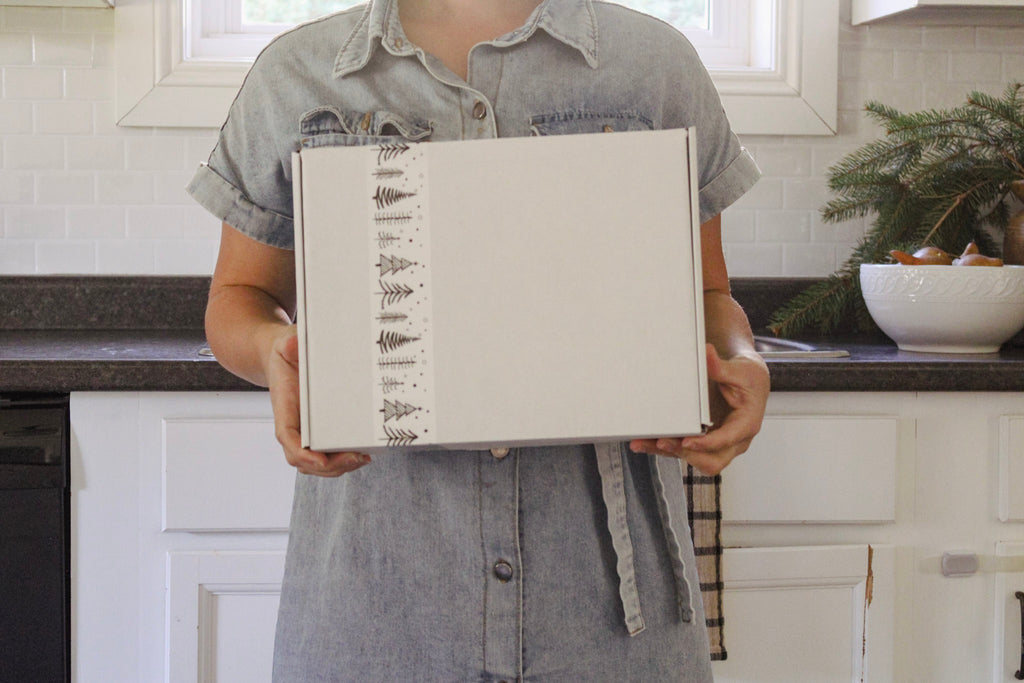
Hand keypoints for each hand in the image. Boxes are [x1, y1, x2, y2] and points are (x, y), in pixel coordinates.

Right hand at [267, 326, 370, 476]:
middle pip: (304, 459)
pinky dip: (342, 461)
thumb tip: (294, 342)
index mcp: (284, 408)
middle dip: (330, 465)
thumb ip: (290, 343)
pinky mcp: (318, 432)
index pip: (287, 437)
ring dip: (339, 467)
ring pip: (317, 464)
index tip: (319, 459)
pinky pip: (327, 455)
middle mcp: (293, 425)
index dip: (302, 453)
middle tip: (357, 457)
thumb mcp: (286, 342)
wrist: (284, 357)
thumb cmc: (286, 352)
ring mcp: (305, 432)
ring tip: (362, 458)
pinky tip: (362, 454)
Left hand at [630, 344, 768, 474]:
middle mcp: (733, 440)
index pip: (727, 440)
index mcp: (746, 424)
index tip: (688, 441)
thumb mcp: (740, 370)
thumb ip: (721, 367)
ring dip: (668, 453)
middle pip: (712, 461)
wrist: (749, 380)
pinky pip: (684, 450)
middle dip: (686, 454)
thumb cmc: (748, 378)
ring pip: (695, 459)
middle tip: (663, 442)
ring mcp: (717, 444)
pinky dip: (664, 448)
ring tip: (643, 443)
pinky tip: (644, 442)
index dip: (707, 444)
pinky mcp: (703, 441)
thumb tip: (707, 353)